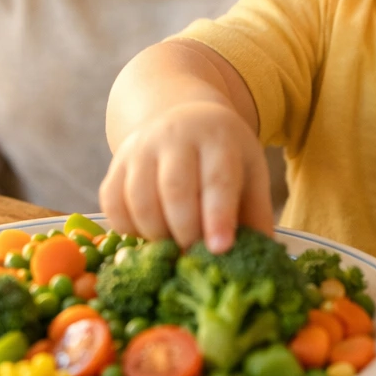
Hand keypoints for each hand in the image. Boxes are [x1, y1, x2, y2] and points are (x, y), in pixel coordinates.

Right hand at [99, 101, 273, 252]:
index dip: (218, 216)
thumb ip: (256, 213)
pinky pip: (113, 203)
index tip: (219, 249)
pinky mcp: (116, 162)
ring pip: (139, 199)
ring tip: (174, 248)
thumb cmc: (223, 155)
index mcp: (217, 136)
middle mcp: (174, 135)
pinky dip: (128, 228)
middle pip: (174, 190)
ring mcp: (140, 147)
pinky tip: (149, 235)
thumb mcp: (250, 171)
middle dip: (185, 232)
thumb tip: (262, 257)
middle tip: (196, 257)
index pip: (217, 178)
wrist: (183, 118)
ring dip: (157, 235)